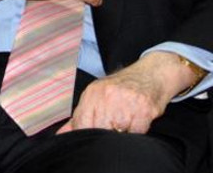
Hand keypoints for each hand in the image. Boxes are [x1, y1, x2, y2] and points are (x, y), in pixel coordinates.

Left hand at [57, 51, 200, 133]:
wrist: (151, 75)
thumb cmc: (121, 88)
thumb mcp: (97, 96)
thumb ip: (79, 116)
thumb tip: (62, 134)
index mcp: (92, 93)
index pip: (81, 123)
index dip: (86, 134)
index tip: (92, 136)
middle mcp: (108, 96)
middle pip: (99, 130)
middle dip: (105, 133)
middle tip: (112, 127)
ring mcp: (127, 102)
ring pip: (119, 134)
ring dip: (122, 133)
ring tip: (125, 122)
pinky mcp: (145, 109)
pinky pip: (137, 133)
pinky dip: (137, 132)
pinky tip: (136, 121)